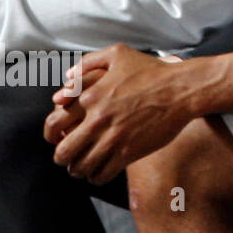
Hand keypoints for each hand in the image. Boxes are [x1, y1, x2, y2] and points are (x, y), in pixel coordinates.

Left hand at [43, 45, 192, 183]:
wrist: (182, 89)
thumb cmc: (153, 71)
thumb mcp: (119, 54)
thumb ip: (88, 62)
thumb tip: (68, 79)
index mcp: (90, 97)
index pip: (53, 124)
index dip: (50, 135)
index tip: (57, 139)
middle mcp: (97, 120)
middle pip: (63, 152)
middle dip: (62, 158)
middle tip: (68, 158)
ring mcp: (113, 138)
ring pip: (81, 166)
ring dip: (79, 170)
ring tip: (83, 168)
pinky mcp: (129, 152)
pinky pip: (102, 174)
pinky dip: (96, 177)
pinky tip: (100, 173)